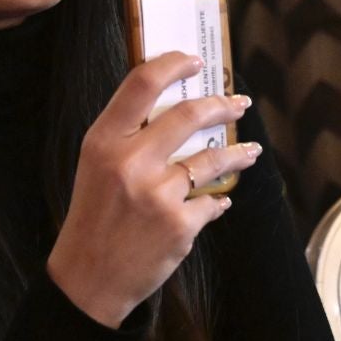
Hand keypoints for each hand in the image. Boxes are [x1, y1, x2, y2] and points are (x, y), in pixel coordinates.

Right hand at [46, 51, 258, 327]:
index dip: (173, 65)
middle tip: (239, 103)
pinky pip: (212, 201)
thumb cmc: (94, 216)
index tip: (196, 62)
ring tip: (251, 151)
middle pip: (189, 115)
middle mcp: (131, 162)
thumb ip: (128, 136)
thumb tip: (178, 107)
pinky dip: (218, 200)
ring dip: (239, 153)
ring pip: (213, 158)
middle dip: (223, 105)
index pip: (141, 84)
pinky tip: (219, 201)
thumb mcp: (96, 166)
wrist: (89, 278)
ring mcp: (158, 194)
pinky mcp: (180, 224)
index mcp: (104, 142)